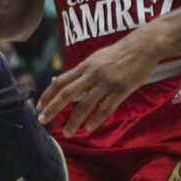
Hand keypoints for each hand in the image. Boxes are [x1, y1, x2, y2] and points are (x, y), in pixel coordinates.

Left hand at [38, 34, 159, 134]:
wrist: (141, 48)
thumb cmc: (116, 54)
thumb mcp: (93, 59)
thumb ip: (77, 71)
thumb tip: (57, 79)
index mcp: (83, 67)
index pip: (60, 82)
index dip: (48, 94)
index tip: (39, 106)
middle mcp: (91, 75)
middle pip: (67, 93)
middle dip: (53, 107)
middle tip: (42, 120)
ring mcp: (105, 83)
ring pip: (85, 104)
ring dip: (74, 120)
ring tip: (68, 133)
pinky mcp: (120, 90)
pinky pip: (106, 108)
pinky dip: (96, 119)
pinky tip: (89, 128)